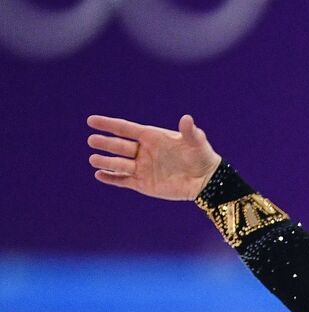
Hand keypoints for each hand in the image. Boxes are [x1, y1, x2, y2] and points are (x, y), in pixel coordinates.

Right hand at [87, 113, 220, 199]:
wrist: (206, 181)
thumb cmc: (201, 157)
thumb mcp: (196, 142)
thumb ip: (189, 132)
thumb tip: (186, 119)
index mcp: (151, 137)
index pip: (125, 129)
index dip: (108, 124)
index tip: (91, 121)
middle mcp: (143, 151)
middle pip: (119, 146)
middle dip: (105, 143)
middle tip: (92, 141)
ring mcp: (142, 168)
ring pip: (119, 164)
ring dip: (106, 162)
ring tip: (93, 159)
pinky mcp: (143, 184)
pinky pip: (123, 181)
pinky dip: (111, 178)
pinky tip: (99, 175)